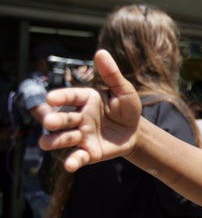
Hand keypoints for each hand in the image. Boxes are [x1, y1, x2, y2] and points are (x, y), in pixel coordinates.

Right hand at [39, 49, 141, 171]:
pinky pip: (76, 157)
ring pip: (61, 139)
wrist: (136, 131)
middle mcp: (78, 117)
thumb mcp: (124, 90)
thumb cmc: (128, 107)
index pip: (70, 96)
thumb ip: (112, 74)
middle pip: (61, 118)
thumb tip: (101, 52)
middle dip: (54, 120)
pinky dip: (72, 161)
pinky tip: (71, 165)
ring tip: (48, 142)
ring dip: (55, 140)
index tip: (51, 98)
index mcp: (85, 99)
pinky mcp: (87, 152)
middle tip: (51, 121)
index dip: (60, 96)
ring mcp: (81, 135)